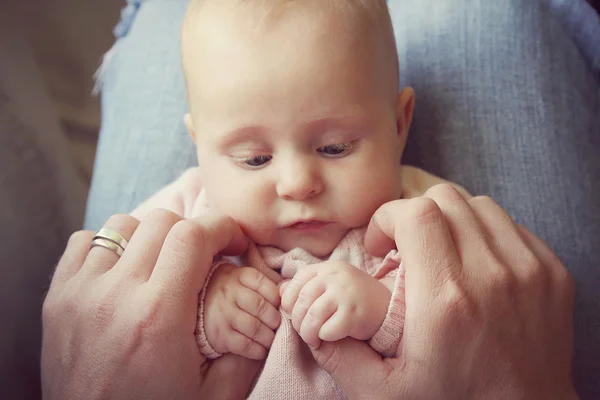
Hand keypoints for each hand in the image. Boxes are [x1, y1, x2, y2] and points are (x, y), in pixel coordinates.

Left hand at [42, 210, 261, 399]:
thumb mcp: (214, 394)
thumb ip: (246, 350)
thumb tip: (267, 312)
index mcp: (160, 316)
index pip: (194, 235)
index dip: (223, 227)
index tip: (233, 243)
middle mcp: (117, 295)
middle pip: (162, 222)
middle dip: (193, 232)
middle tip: (204, 257)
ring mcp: (81, 292)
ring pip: (123, 225)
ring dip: (150, 236)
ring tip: (161, 263)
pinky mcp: (57, 297)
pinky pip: (84, 242)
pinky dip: (109, 246)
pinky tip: (122, 271)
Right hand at [204, 265, 280, 359]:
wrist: (201, 300)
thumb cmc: (232, 290)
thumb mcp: (245, 279)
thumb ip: (265, 285)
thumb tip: (288, 296)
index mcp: (240, 276)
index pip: (266, 286)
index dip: (277, 299)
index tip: (280, 307)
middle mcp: (230, 293)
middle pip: (261, 307)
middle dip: (274, 320)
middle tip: (277, 325)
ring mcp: (223, 313)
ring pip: (254, 328)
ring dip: (268, 337)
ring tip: (271, 338)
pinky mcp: (220, 334)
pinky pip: (244, 345)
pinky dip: (257, 350)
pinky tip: (261, 350)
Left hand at [280, 261, 390, 347]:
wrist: (388, 307)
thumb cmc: (353, 299)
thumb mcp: (330, 286)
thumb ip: (306, 286)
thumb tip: (279, 290)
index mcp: (327, 268)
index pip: (296, 282)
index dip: (288, 302)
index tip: (292, 314)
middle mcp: (335, 276)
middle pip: (301, 301)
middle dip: (297, 321)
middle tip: (303, 331)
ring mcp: (345, 293)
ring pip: (311, 317)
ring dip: (307, 333)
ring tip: (313, 339)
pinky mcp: (354, 313)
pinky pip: (327, 330)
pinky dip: (325, 338)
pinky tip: (330, 337)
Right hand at [309, 184, 576, 398]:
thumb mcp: (383, 394)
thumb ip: (340, 355)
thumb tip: (310, 321)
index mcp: (445, 300)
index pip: (416, 213)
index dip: (388, 217)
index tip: (381, 246)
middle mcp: (491, 276)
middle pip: (445, 200)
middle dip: (414, 215)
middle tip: (405, 249)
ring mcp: (529, 271)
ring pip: (479, 206)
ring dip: (450, 221)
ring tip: (439, 253)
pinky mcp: (552, 273)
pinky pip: (510, 226)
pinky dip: (483, 234)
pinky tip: (473, 264)